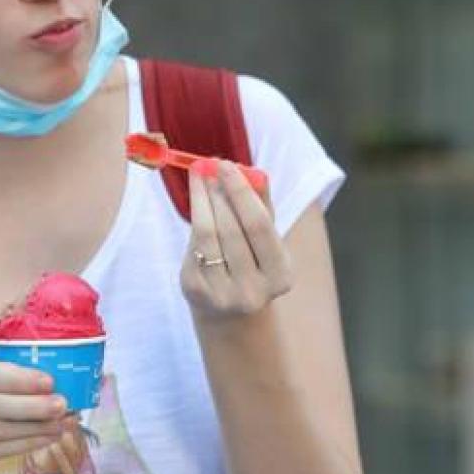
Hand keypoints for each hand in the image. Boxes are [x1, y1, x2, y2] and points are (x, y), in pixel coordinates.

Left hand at [182, 160, 293, 322]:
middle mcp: (253, 291)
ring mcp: (222, 295)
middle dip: (217, 192)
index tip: (226, 164)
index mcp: (280, 276)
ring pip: (207, 235)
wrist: (231, 310)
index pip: (258, 225)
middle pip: (230, 228)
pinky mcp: (195, 292)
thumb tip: (254, 172)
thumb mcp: (265, 237)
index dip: (240, 192)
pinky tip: (199, 208)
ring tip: (200, 178)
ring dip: (201, 199)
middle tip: (207, 165)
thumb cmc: (253, 261)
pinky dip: (196, 222)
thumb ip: (262, 205)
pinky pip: (193, 247)